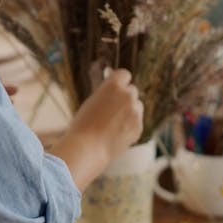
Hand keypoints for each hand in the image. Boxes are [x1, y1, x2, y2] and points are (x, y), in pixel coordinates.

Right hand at [53, 69, 142, 191]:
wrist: (88, 148)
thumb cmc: (83, 124)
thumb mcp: (92, 100)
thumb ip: (106, 93)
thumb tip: (114, 86)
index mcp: (113, 85)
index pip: (124, 74)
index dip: (119, 81)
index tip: (115, 88)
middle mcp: (127, 96)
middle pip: (132, 90)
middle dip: (124, 97)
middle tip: (112, 108)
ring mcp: (135, 112)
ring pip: (136, 106)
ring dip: (129, 110)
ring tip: (112, 123)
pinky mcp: (138, 127)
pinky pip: (136, 121)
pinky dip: (129, 125)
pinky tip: (115, 132)